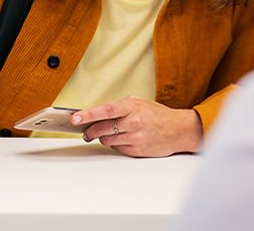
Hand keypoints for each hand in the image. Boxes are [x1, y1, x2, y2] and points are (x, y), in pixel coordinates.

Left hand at [73, 96, 202, 156]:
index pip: (105, 110)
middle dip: (89, 131)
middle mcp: (133, 122)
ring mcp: (135, 138)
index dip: (88, 114)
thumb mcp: (139, 102)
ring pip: (107, 140)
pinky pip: (117, 148)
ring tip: (106, 133)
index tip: (75, 118)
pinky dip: (115, 144)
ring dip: (102, 137)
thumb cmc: (158, 114)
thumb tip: (96, 113)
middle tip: (84, 131)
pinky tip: (121, 138)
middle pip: (102, 128)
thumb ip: (119, 106)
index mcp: (132, 107)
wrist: (179, 130)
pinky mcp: (137, 151)